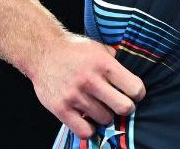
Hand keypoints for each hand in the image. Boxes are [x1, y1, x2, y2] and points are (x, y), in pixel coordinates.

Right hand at [30, 34, 146, 138]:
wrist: (41, 51)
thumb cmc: (73, 50)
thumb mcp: (97, 48)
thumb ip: (114, 60)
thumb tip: (128, 74)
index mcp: (103, 64)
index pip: (135, 88)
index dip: (138, 94)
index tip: (133, 94)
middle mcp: (91, 80)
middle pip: (124, 107)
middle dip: (126, 108)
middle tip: (119, 104)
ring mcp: (75, 96)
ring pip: (105, 119)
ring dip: (105, 116)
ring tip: (99, 107)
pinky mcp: (61, 108)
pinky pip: (84, 131)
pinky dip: (90, 129)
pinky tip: (88, 119)